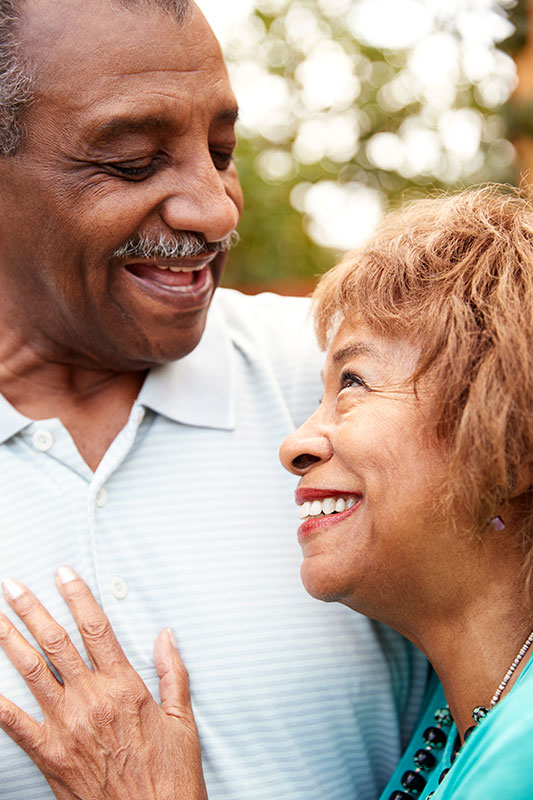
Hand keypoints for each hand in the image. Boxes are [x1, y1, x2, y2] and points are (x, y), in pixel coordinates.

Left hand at [0, 567, 207, 799]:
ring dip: (10, 640)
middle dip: (32, 609)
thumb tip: (166, 635)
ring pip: (31, 671)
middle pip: (56, 642)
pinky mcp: (49, 754)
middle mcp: (92, 699)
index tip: (64, 574)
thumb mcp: (182, 719)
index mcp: (125, 686)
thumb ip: (172, 672)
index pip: (97, 628)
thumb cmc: (169, 776)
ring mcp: (66, 726)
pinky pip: (14, 723)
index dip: (78, 597)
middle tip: (13, 586)